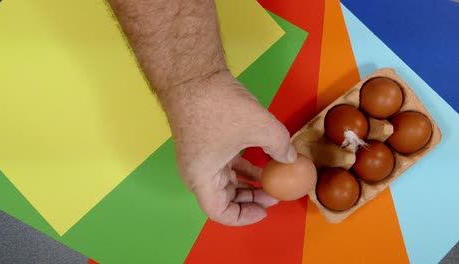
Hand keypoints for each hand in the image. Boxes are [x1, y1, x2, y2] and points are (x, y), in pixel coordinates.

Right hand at [163, 70, 296, 225]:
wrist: (192, 75)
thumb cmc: (218, 105)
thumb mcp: (260, 127)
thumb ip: (280, 146)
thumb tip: (289, 158)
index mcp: (202, 177)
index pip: (219, 212)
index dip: (244, 216)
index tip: (265, 210)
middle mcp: (196, 172)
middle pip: (223, 198)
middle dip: (250, 199)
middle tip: (274, 196)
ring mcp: (199, 157)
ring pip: (225, 181)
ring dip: (247, 183)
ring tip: (272, 182)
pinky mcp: (204, 143)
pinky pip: (224, 164)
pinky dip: (242, 168)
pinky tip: (261, 163)